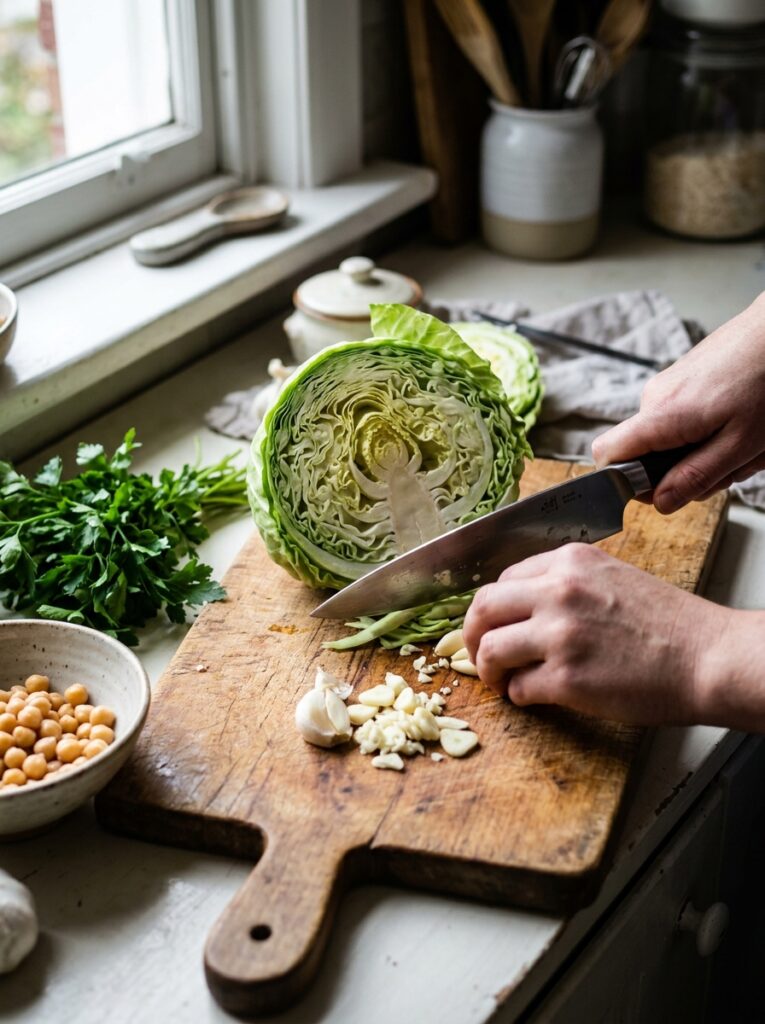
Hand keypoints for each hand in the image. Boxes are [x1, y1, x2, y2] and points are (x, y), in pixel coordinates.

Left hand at [462, 544, 733, 725]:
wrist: (707, 657)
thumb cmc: (668, 624)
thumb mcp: (612, 578)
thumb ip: (565, 583)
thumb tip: (521, 606)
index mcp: (568, 561)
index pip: (501, 579)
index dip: (490, 608)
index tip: (490, 625)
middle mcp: (558, 591)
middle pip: (482, 608)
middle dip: (470, 636)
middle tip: (477, 654)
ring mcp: (559, 635)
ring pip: (489, 649)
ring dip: (489, 671)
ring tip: (502, 681)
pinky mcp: (566, 679)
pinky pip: (518, 689)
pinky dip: (519, 697)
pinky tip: (534, 697)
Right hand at [592, 292, 764, 513]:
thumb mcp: (739, 444)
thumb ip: (696, 476)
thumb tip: (661, 502)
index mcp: (660, 415)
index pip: (606, 456)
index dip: (625, 482)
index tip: (663, 489)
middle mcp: (653, 398)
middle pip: (644, 455)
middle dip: (683, 471)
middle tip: (728, 467)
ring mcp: (666, 386)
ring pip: (667, 440)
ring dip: (702, 452)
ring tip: (741, 442)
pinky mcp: (681, 380)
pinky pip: (680, 421)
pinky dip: (707, 432)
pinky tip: (737, 424)